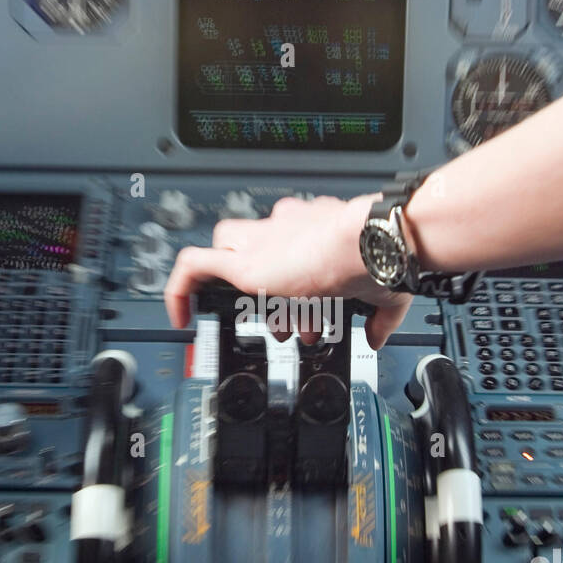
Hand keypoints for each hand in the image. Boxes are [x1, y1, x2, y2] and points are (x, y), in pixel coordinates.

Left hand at [163, 193, 413, 348]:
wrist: (375, 243)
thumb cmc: (382, 259)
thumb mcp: (382, 293)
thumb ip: (377, 317)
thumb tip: (375, 337)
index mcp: (316, 226)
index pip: (288, 245)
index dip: (293, 279)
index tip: (303, 303)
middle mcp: (284, 226)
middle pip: (251, 246)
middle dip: (264, 285)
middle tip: (286, 318)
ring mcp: (260, 243)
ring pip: (224, 251)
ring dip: (236, 290)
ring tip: (261, 322)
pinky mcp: (241, 263)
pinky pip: (192, 266)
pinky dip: (181, 290)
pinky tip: (182, 316)